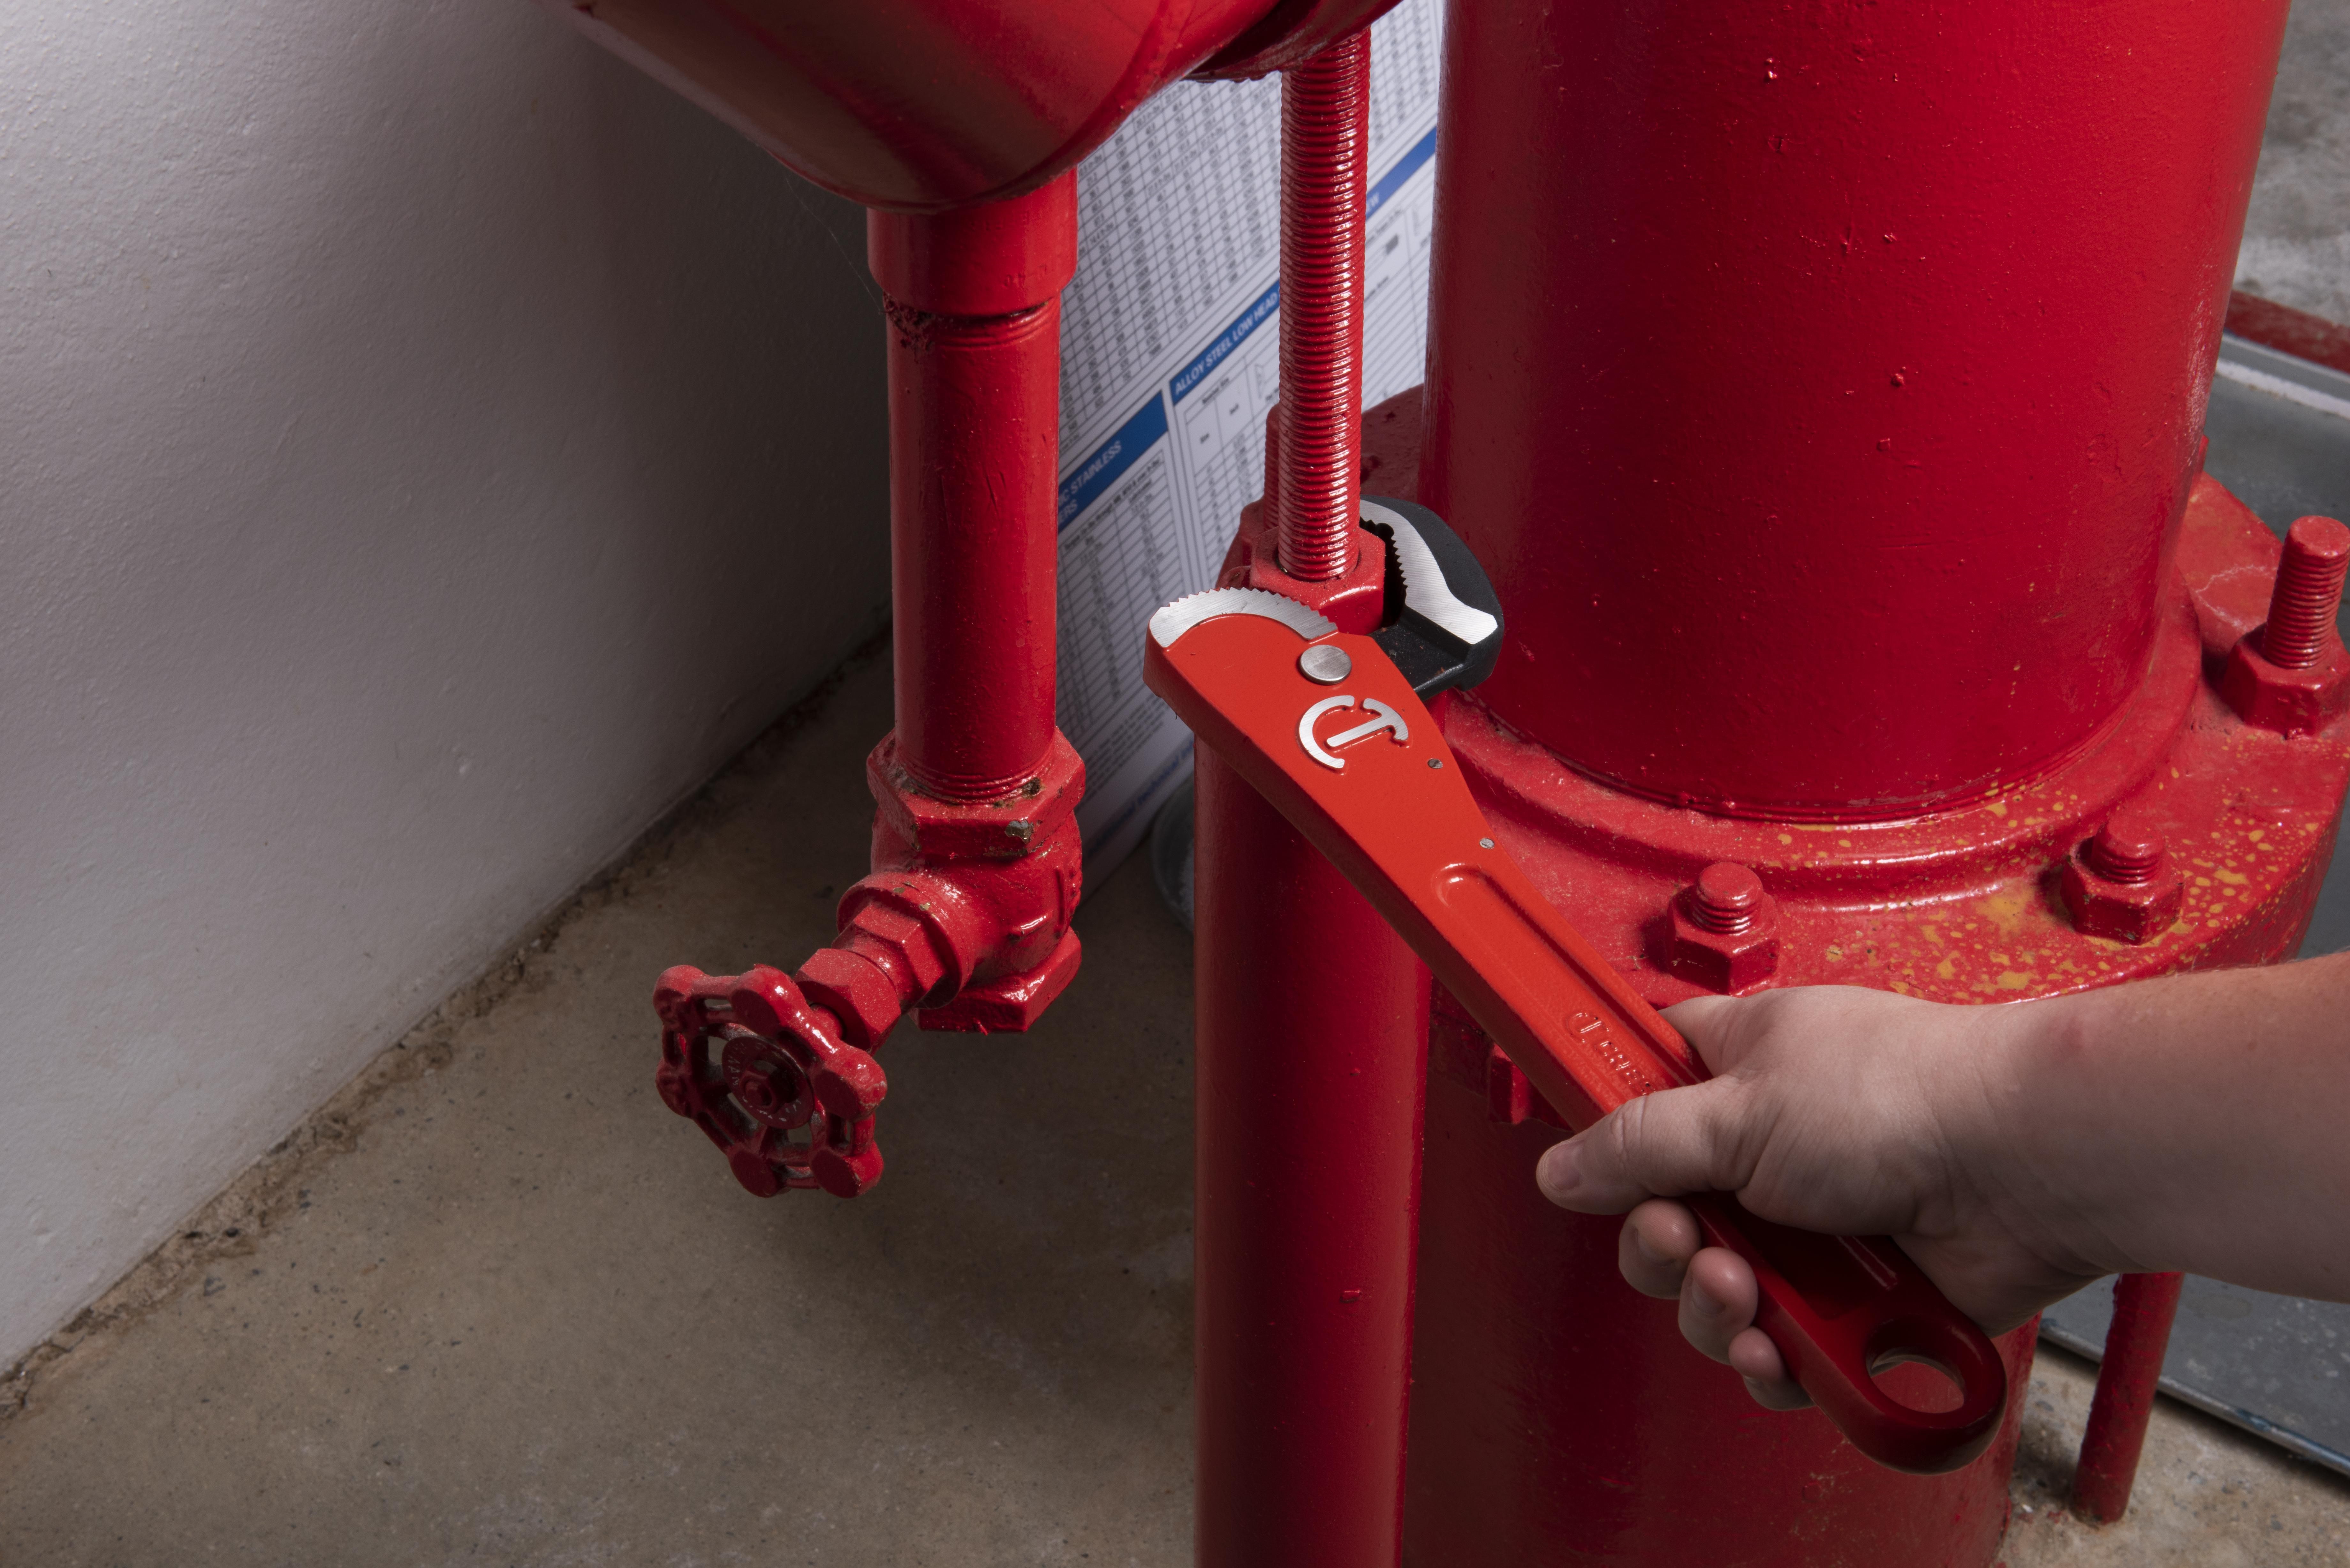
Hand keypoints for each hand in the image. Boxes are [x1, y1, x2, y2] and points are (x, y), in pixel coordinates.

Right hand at [1534, 986, 2106, 1407]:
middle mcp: (1766, 1150)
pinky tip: (1779, 1345)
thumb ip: (1637, 1143)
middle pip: (1660, 1214)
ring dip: (1713, 1305)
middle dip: (1661, 1244)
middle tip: (1685, 1237)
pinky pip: (1778, 1350)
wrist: (2022, 1167)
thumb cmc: (1905, 1096)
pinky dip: (1772, 1358)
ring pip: (1713, 1292)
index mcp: (1736, 1071)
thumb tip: (1561, 1167)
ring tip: (1746, 1291)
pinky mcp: (1849, 1301)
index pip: (1640, 1087)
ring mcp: (1807, 1228)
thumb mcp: (1741, 1107)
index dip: (1603, 1120)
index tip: (1581, 1153)